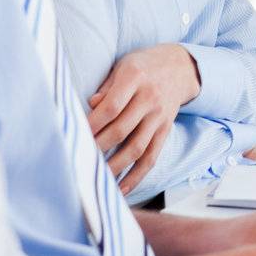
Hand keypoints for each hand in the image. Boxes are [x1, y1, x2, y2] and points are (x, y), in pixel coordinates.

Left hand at [88, 43, 200, 195]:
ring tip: (96, 179)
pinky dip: (136, 176)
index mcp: (135, 78)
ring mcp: (159, 116)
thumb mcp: (123, 66)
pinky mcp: (166, 129)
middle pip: (121, 130)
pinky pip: (152, 156)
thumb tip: (90, 106)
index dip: (92, 124)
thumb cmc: (143, 66)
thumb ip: (106, 88)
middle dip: (98, 148)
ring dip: (115, 167)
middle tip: (78, 161)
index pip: (111, 107)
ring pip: (136, 148)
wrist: (180, 67)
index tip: (75, 137)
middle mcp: (150, 98)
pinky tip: (122, 189)